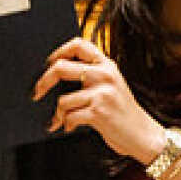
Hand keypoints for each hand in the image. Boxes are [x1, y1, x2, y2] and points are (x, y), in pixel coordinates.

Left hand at [33, 38, 165, 163]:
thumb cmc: (124, 112)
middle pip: (61, 68)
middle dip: (43, 82)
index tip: (47, 63)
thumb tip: (58, 73)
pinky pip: (69, 117)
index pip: (78, 44)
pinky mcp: (98, 113)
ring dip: (58, 114)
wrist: (143, 135)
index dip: (58, 51)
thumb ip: (92, 76)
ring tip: (62, 120)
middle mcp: (104, 75)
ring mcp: (102, 94)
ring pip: (63, 100)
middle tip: (36, 92)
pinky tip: (70, 127)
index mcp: (107, 65)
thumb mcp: (112, 86)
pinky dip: (66, 124)